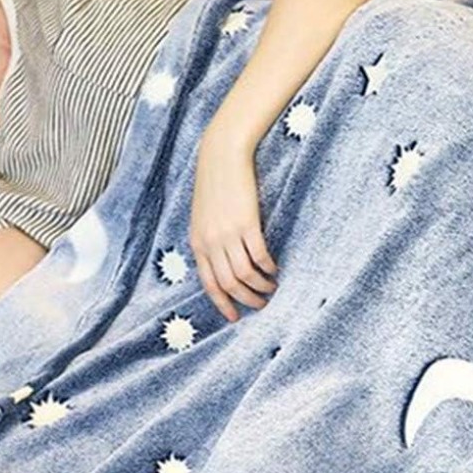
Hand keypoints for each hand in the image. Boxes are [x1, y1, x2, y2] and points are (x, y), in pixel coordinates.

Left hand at [189, 130, 278, 322]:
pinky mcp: (247, 224)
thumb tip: (221, 264)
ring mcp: (228, 234)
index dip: (223, 304)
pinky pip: (259, 256)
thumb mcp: (202, 216)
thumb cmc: (214, 184)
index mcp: (198, 243)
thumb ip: (208, 240)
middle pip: (229, 284)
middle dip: (246, 300)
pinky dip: (268, 267)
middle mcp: (211, 242)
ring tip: (271, 289)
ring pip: (245, 275)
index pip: (209, 284)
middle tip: (261, 304)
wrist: (221, 155)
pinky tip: (275, 269)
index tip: (234, 317)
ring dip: (260, 287)